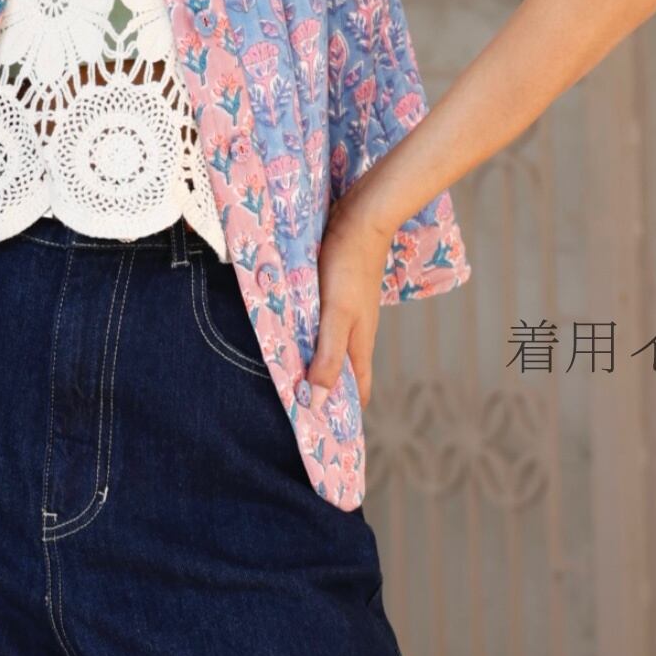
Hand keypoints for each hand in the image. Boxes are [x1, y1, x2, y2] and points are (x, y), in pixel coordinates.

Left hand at [306, 188, 392, 409]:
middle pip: (345, 373)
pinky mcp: (338, 294)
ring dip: (318, 366)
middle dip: (329, 394)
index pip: (357, 391)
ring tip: (293, 381)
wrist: (362, 219)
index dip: (344, 413)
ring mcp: (349, 314)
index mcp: (359, 345)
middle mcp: (357, 333)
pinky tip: (295, 336)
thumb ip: (327, 357)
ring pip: (334, 349)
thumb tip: (319, 400)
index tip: (327, 436)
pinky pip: (325, 327)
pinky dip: (313, 340)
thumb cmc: (348, 268)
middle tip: (301, 414)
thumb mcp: (336, 316)